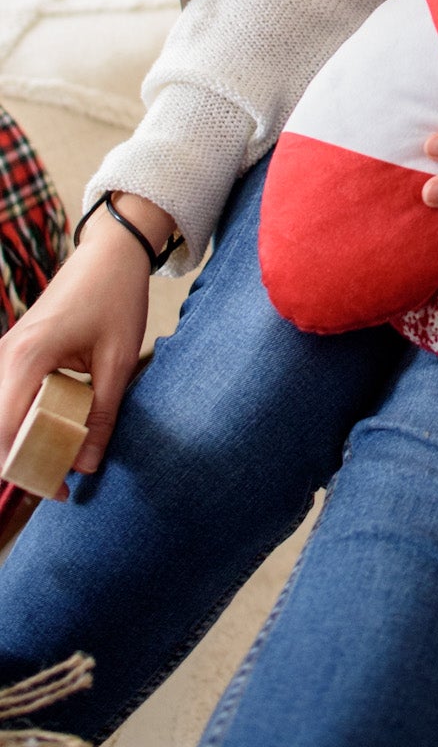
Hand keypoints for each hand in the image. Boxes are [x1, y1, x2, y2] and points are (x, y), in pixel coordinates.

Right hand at [0, 194, 166, 490]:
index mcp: (26, 358)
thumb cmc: (115, 297)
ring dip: (22, 444)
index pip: (5, 432)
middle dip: (22, 464)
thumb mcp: (117, 360)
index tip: (61, 491)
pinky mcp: (13, 354)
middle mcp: (5, 356)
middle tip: (61, 481)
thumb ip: (102, 415)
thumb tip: (88, 467)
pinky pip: (7, 400)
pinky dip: (24, 422)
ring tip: (61, 458)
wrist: (110, 254)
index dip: (26, 471)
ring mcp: (4, 353)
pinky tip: (55, 431)